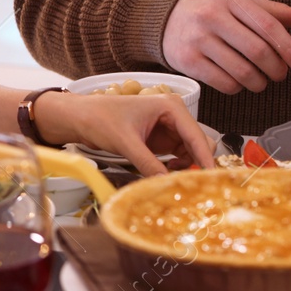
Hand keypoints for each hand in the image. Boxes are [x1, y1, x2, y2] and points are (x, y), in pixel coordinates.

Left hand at [34, 90, 216, 175]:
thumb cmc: (100, 119)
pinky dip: (176, 167)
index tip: (210, 178)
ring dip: (186, 167)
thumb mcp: (126, 142)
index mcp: (170, 106)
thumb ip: (148, 163)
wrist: (80, 118)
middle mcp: (174, 116)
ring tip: (172, 179)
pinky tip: (165, 173)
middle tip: (190, 184)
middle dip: (197, 163)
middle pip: (199, 143)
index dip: (205, 158)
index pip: (196, 135)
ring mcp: (168, 128)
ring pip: (191, 152)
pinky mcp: (161, 140)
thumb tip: (167, 184)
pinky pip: (179, 156)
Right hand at [163, 0, 290, 93]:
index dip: (289, 48)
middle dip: (276, 69)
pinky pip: (224, 83)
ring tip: (260, 80)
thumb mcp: (239, 2)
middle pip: (257, 51)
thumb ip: (272, 11)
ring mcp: (198, 40)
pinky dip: (238, 87)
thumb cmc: (210, 11)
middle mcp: (212, 17)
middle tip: (279, 74)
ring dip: (259, 82)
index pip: (268, 25)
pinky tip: (238, 81)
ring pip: (243, 72)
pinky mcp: (188, 61)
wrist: (165, 18)